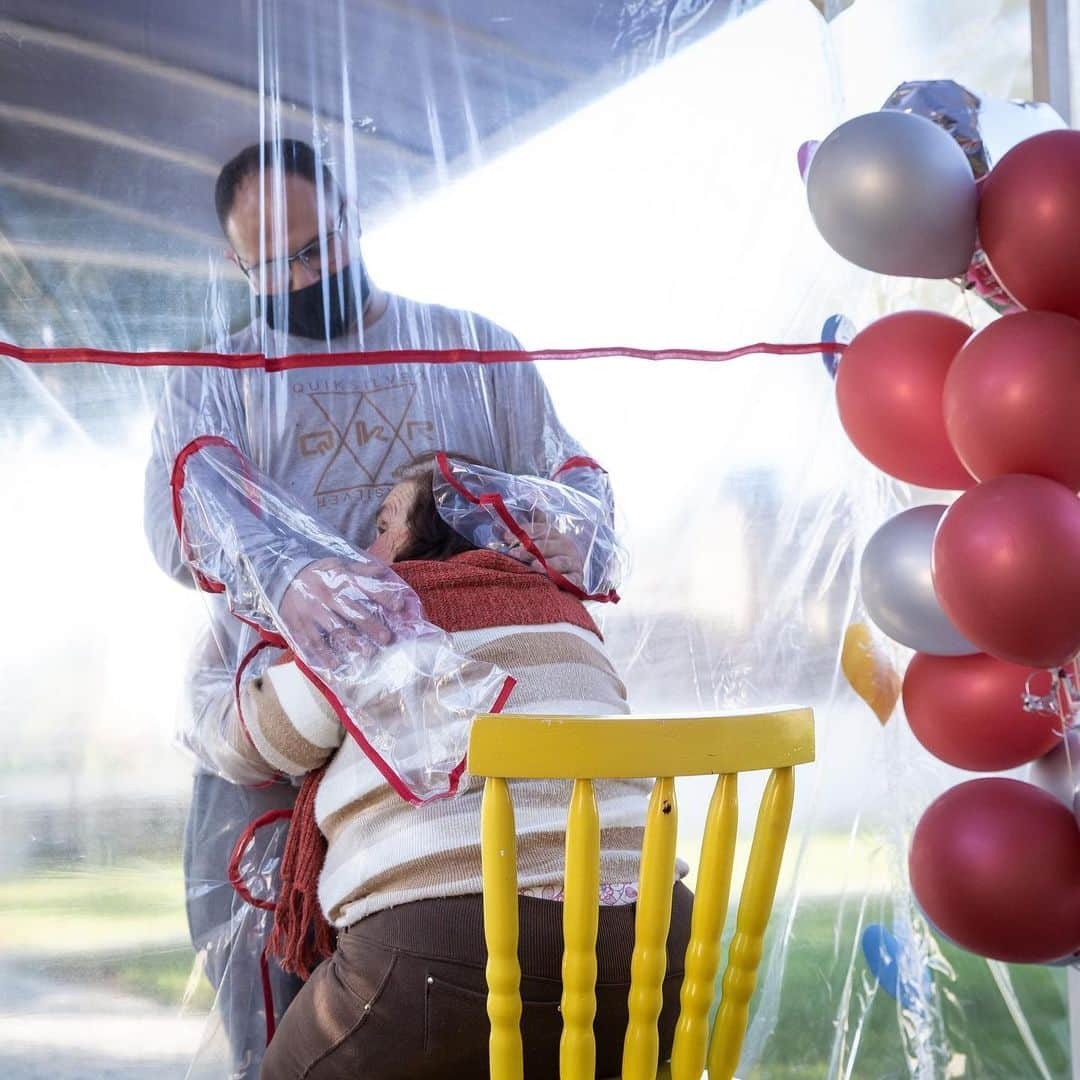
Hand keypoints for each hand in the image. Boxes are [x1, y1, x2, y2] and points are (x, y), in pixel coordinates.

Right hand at [278, 557, 413, 670]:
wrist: (280, 574)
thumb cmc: (316, 573)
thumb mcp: (337, 565)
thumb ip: (361, 570)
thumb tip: (383, 572)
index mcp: (338, 581)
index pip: (365, 588)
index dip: (383, 596)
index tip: (400, 606)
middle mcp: (327, 596)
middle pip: (352, 612)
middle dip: (370, 625)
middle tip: (387, 638)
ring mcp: (312, 611)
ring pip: (334, 628)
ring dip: (351, 642)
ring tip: (367, 653)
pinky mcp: (298, 623)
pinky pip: (312, 640)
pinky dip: (323, 654)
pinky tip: (335, 665)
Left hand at [511, 516, 585, 590]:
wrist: (572, 573)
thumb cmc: (550, 556)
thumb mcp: (539, 541)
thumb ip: (522, 532)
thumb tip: (501, 521)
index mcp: (554, 534)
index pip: (539, 529)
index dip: (523, 532)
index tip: (506, 537)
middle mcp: (565, 546)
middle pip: (548, 545)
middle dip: (530, 549)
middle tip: (513, 554)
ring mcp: (573, 562)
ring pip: (560, 561)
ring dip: (547, 564)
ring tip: (533, 567)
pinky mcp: (577, 579)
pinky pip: (572, 579)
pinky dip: (565, 580)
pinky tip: (554, 581)